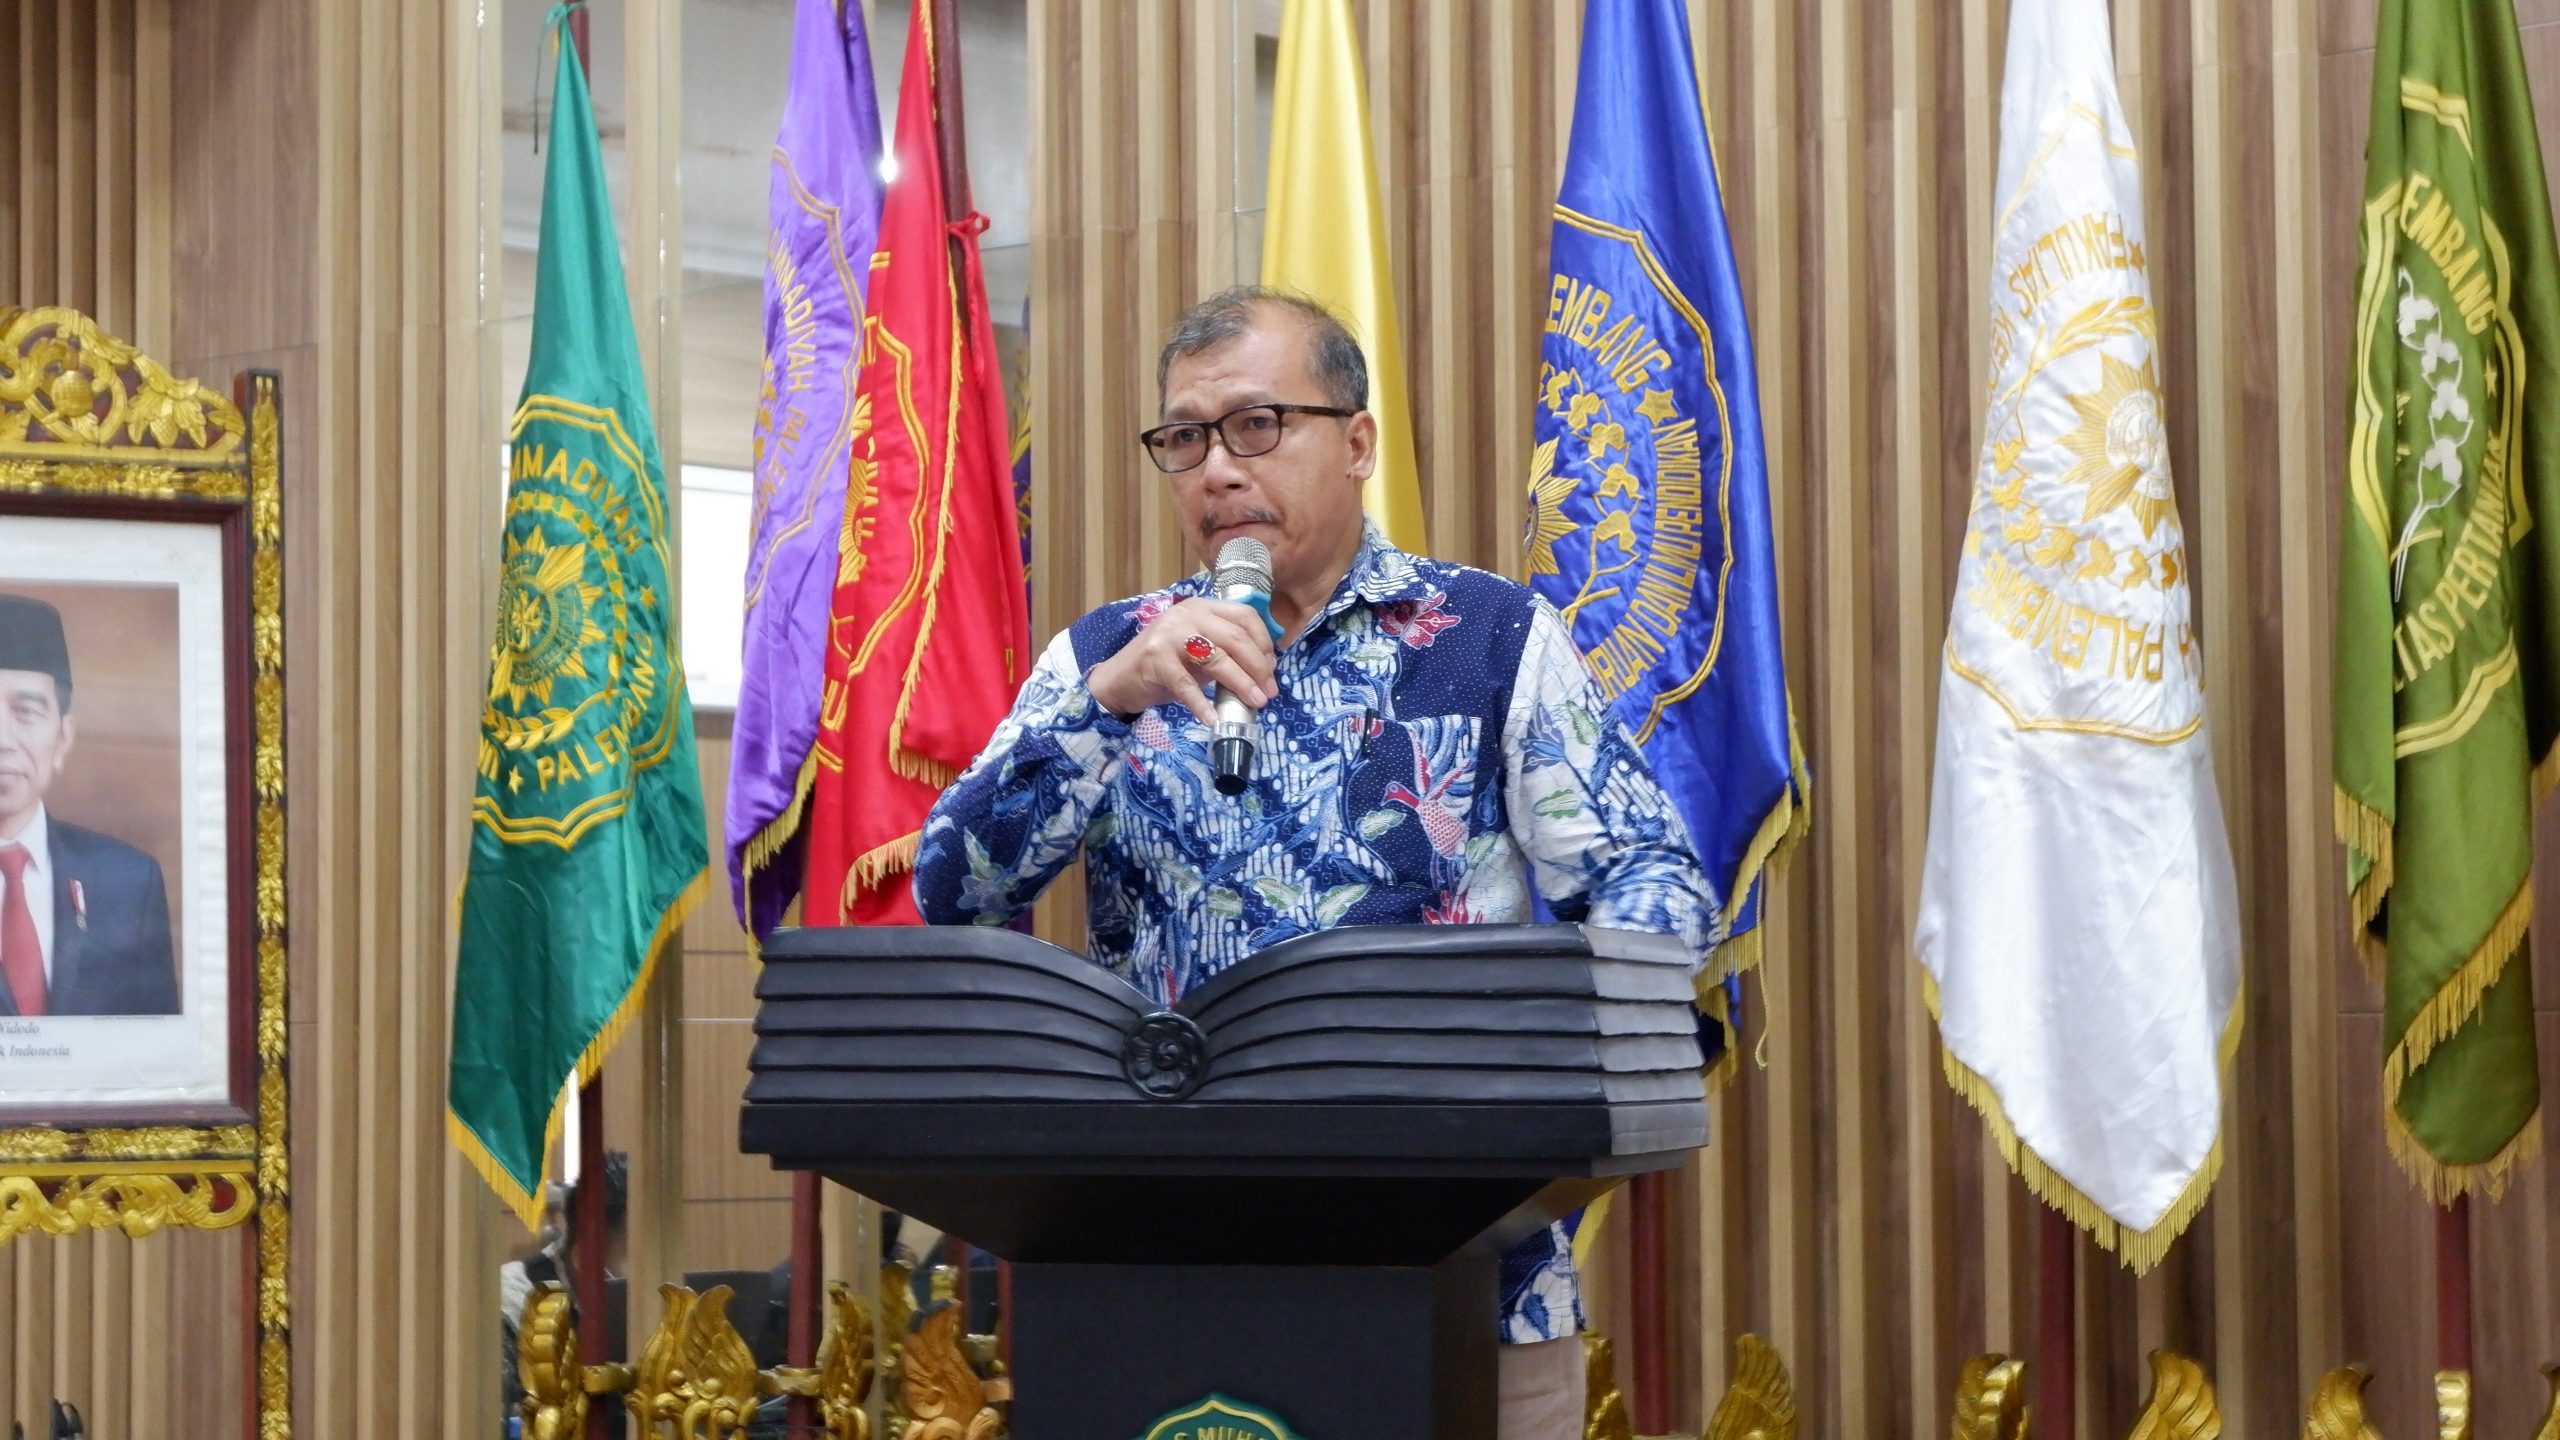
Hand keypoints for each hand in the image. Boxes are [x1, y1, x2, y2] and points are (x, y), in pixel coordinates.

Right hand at [1087, 597, 1277, 727]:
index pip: (1244, 616)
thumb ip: (1225, 653)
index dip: (1264, 642)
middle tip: (1268, 692)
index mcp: (1202, 608)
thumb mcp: (1199, 652)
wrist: (1120, 678)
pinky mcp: (1155, 660)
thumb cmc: (1166, 666)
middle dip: (1258, 667)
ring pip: (1216, 658)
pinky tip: (1213, 719)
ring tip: (1255, 702)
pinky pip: (1186, 685)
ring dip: (1240, 683)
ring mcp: (1169, 635)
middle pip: (1235, 637)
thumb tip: (1264, 673)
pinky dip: (1202, 704)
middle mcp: (1187, 615)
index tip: (1271, 669)